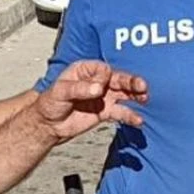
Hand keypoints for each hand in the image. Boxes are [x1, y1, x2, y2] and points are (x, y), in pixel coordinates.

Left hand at [34, 60, 148, 140]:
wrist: (48, 124)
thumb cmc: (50, 102)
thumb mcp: (60, 91)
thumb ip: (79, 89)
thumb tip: (98, 88)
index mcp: (85, 70)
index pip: (102, 69)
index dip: (105, 76)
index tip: (101, 85)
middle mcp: (97, 81)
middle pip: (118, 79)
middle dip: (131, 82)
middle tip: (141, 85)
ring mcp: (103, 96)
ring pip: (124, 93)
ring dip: (135, 95)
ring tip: (145, 98)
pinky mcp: (105, 111)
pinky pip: (121, 112)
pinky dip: (130, 115)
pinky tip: (138, 119)